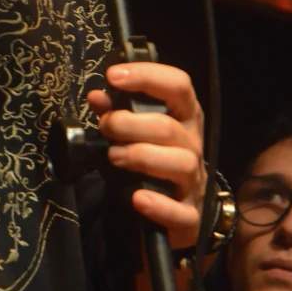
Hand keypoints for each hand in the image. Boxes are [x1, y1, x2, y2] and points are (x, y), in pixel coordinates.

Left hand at [86, 62, 204, 248]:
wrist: (179, 210)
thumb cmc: (156, 161)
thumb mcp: (138, 132)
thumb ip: (117, 112)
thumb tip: (97, 96)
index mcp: (184, 118)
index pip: (178, 86)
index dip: (148, 76)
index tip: (114, 76)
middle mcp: (193, 145)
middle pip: (169, 128)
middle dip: (130, 123)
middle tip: (105, 127)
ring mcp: (194, 181)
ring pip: (181, 163)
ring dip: (142, 156)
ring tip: (115, 156)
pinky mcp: (190, 215)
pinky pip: (181, 213)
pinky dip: (159, 206)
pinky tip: (137, 199)